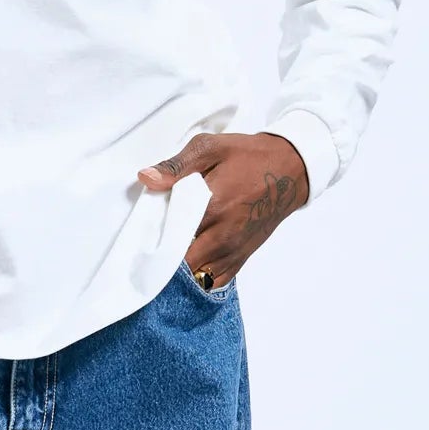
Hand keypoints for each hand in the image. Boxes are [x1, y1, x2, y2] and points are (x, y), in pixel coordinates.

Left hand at [136, 131, 309, 288]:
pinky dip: (198, 277)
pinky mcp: (241, 258)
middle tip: (149, 249)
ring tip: (166, 257)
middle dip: (163, 260)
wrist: (289, 170)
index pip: (171, 237)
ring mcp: (233, 250)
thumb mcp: (211, 148)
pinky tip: (188, 264)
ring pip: (196, 278)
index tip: (139, 239)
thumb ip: (177, 166)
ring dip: (179, 272)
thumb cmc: (248, 157)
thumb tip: (146, 178)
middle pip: (181, 264)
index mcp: (213, 207)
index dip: (151, 241)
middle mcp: (224, 236)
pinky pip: (214, 281)